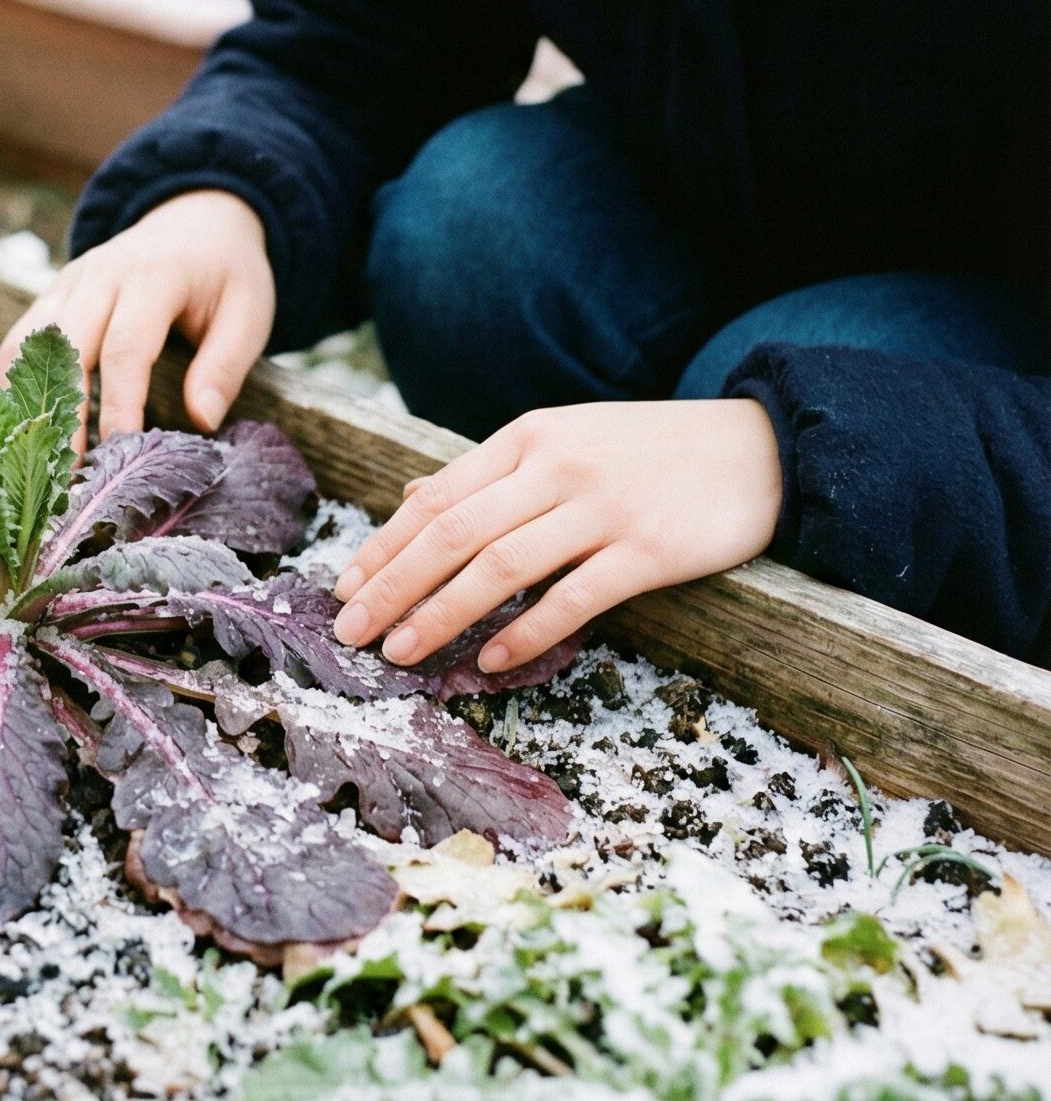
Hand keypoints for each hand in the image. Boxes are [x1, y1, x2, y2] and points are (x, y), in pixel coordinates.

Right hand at [0, 190, 274, 445]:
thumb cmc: (225, 275)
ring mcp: (69, 282)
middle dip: (63, 412)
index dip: (118, 402)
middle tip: (65, 474)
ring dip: (29, 401)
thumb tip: (201, 420)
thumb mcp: (249, 313)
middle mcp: (101, 273)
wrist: (195, 220)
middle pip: (66, 346)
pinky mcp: (51, 295)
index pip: (126, 345)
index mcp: (154, 275)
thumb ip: (226, 366)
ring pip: (29, 343)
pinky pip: (19, 342)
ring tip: (39, 460)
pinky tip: (27, 430)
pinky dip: (15, 385)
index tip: (116, 452)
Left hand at [331, 400, 781, 671]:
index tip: (342, 590)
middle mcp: (555, 468)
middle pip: (453, 534)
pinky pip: (572, 599)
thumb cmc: (646, 452)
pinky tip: (490, 662)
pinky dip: (525, 633)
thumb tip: (412, 498)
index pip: (435, 498)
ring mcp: (602, 508)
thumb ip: (489, 472)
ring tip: (400, 653)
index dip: (383, 547)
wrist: (758, 447)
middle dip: (391, 587)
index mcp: (526, 439)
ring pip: (500, 567)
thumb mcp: (562, 441)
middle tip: (349, 633)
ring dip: (440, 615)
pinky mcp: (648, 550)